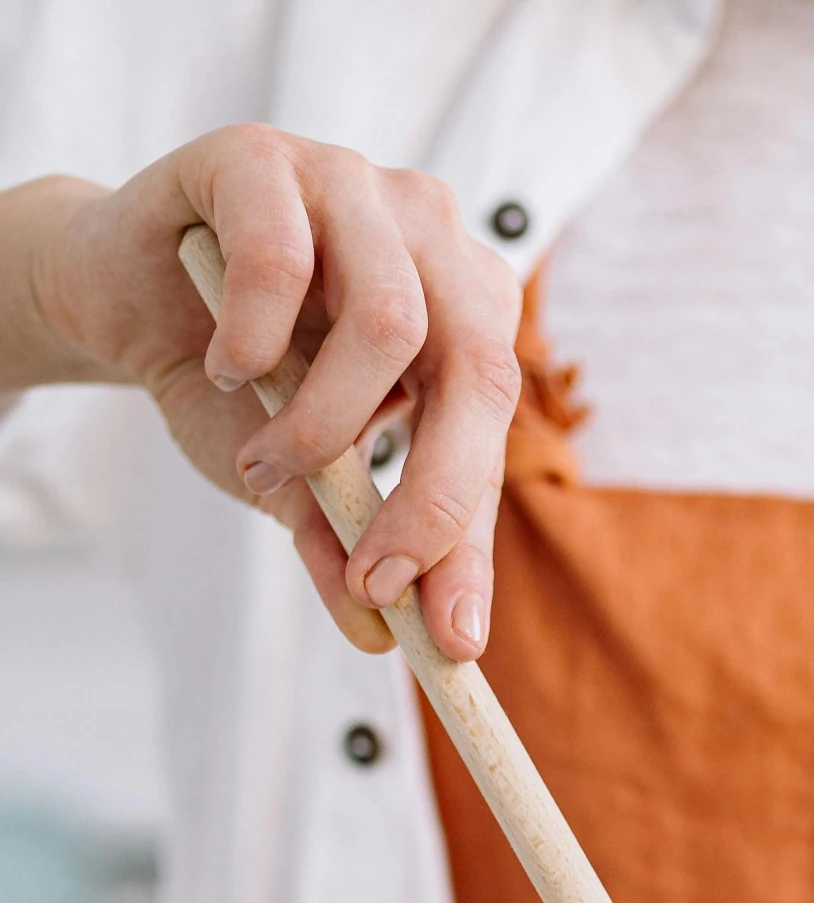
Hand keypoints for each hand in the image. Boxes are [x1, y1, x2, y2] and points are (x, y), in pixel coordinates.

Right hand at [6, 131, 521, 657]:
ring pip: (389, 322)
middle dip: (427, 497)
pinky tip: (228, 369)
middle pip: (478, 373)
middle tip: (372, 575)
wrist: (126, 301)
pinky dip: (252, 340)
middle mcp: (431, 240)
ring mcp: (355, 187)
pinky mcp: (264, 158)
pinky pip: (283, 260)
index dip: (469, 543)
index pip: (493, 437)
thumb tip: (384, 636)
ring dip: (321, 426)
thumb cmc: (235, 385)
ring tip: (265, 461)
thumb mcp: (297, 484)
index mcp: (466, 314)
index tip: (450, 637)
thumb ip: (343, 548)